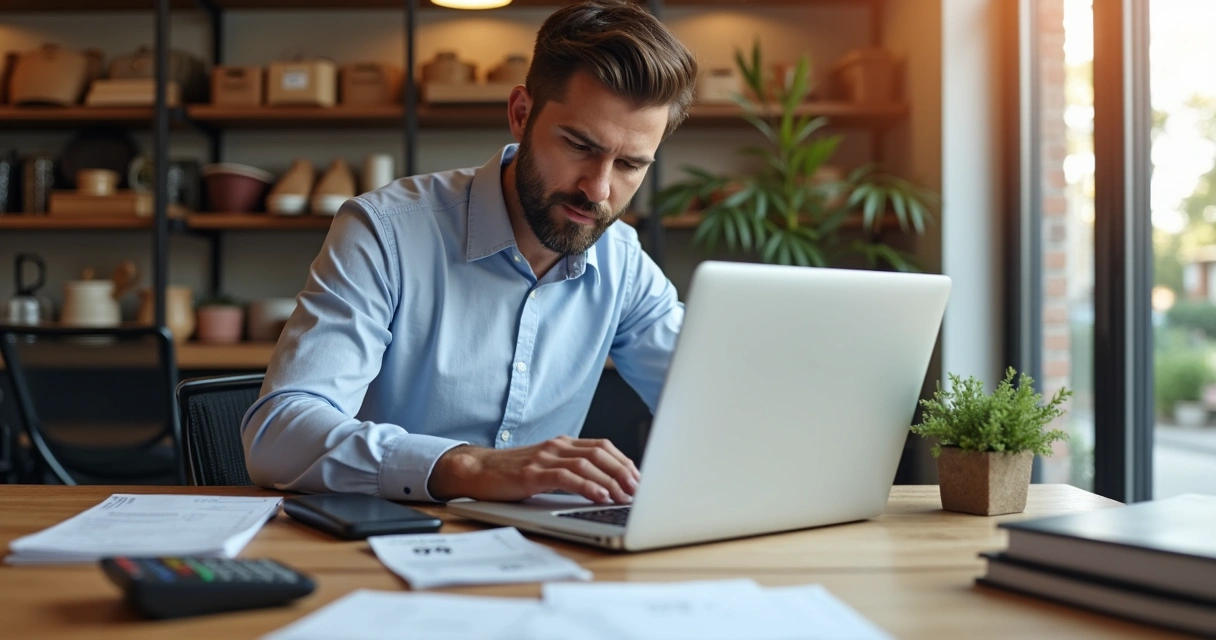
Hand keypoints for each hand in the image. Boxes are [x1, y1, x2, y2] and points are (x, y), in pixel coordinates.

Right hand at [428, 435, 640, 503]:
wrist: (476, 470)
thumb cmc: (511, 474)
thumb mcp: (546, 468)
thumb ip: (570, 471)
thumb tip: (604, 487)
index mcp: (563, 443)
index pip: (603, 446)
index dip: (624, 462)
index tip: (639, 479)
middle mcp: (556, 446)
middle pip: (601, 452)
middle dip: (624, 471)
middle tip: (639, 490)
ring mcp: (544, 457)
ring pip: (588, 463)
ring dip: (611, 481)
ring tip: (625, 497)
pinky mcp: (532, 473)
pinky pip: (567, 477)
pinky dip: (587, 486)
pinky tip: (600, 496)